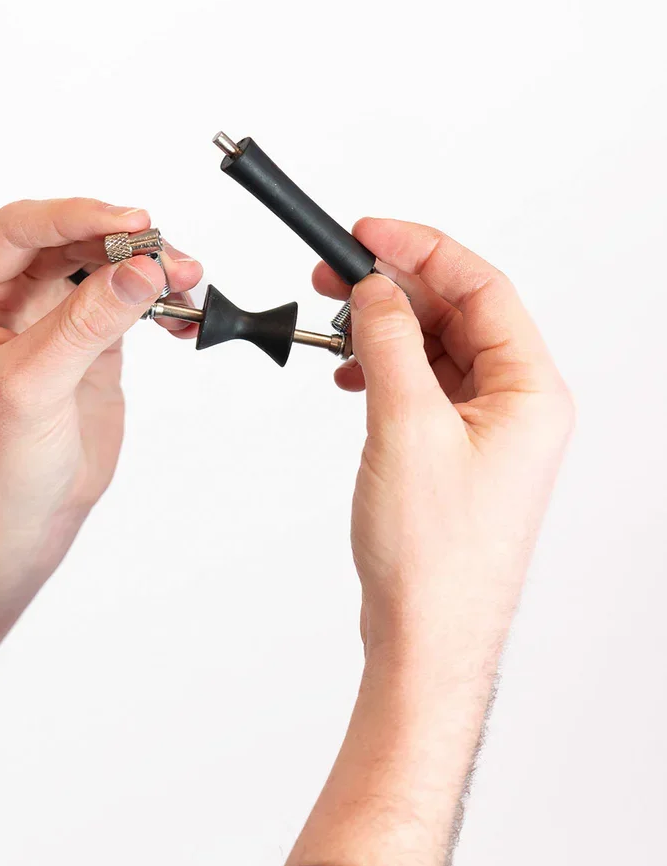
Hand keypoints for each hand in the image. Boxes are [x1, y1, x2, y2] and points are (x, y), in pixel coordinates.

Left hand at [0, 198, 201, 581]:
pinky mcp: (92, 337)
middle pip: (70, 238)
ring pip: (106, 263)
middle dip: (124, 243)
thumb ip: (87, 323)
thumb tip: (142, 271)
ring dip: (150, 268)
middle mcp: (7, 294)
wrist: (26, 516)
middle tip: (169, 259)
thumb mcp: (34, 387)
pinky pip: (130, 299)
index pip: (19, 228)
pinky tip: (179, 315)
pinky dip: (159, 299)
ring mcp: (53, 313)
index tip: (131, 225)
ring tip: (186, 282)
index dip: (75, 217)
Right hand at [282, 221, 572, 865]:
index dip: (422, 250)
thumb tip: (374, 290)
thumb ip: (390, 346)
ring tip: (335, 321)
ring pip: (436, 350)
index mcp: (529, 392)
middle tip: (338, 272)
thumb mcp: (406, 429)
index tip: (370, 232)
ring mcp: (484, 431)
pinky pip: (422, 387)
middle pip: (458, 314)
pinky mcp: (452, 452)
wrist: (426, 633)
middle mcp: (515, 406)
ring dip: (385, 329)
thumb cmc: (433, 556)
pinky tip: (351, 372)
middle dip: (395, 288)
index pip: (481, 289)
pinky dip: (384, 369)